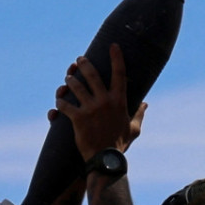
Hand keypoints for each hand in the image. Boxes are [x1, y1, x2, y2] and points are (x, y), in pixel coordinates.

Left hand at [52, 44, 146, 161]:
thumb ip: (139, 114)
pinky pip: (65, 105)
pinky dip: (60, 102)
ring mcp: (91, 109)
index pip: (119, 74)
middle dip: (84, 64)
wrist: (105, 159)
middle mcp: (105, 101)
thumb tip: (146, 104)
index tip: (113, 45)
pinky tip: (58, 101)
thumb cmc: (119, 144)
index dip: (116, 58)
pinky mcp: (78, 119)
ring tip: (68, 78)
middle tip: (79, 59)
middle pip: (92, 75)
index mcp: (119, 101)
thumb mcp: (133, 128)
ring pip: (76, 87)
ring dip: (69, 81)